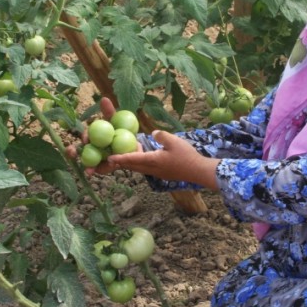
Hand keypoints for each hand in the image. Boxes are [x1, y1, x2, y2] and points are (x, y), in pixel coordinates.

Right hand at [65, 97, 121, 174]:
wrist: (134, 144)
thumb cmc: (122, 130)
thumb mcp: (117, 121)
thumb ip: (109, 112)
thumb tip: (104, 99)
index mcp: (93, 136)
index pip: (85, 136)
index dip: (83, 138)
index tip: (85, 139)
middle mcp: (91, 148)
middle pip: (78, 150)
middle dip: (72, 152)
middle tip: (72, 153)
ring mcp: (96, 159)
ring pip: (86, 163)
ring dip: (85, 166)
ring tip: (88, 171)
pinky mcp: (102, 168)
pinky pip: (100, 170)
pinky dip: (100, 170)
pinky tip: (100, 170)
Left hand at [106, 130, 220, 190]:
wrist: (197, 171)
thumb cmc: (187, 156)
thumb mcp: (174, 142)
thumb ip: (162, 136)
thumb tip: (153, 133)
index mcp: (152, 161)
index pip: (132, 159)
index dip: (120, 158)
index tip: (109, 158)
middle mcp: (151, 168)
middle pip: (131, 166)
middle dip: (119, 163)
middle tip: (108, 159)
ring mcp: (155, 172)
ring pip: (137, 167)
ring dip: (128, 163)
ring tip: (120, 155)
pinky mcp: (160, 172)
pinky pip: (144, 168)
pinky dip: (137, 162)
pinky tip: (140, 155)